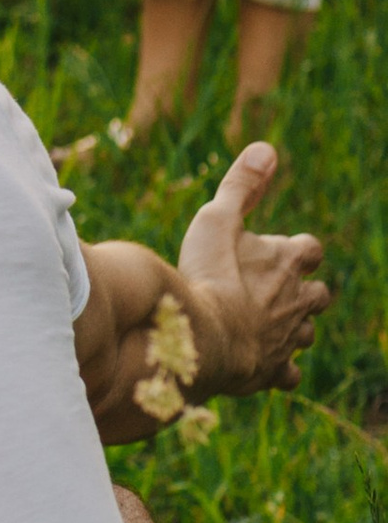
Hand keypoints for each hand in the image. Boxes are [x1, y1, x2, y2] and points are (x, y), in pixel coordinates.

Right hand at [176, 144, 328, 394]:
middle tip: (274, 291)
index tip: (278, 250)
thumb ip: (241, 186)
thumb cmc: (208, 276)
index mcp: (289, 262)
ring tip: (265, 326)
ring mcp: (288, 339)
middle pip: (318, 296)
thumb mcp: (218, 219)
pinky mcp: (273, 372)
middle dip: (303, 293)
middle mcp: (299, 302)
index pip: (310, 249)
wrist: (203, 337)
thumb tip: (266, 148)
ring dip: (291, 329)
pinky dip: (279, 370)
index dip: (297, 250)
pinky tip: (262, 366)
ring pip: (304, 334)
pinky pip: (286, 374)